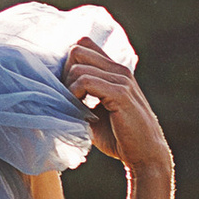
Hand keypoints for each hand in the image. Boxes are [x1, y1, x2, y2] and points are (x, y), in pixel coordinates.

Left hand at [65, 38, 172, 181]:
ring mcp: (121, 79)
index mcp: (114, 70)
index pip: (84, 44)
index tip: (67, 87)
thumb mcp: (95, 111)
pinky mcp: (120, 93)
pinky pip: (86, 81)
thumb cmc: (118, 136)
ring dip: (69, 87)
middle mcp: (119, 70)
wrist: (144, 154)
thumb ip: (81, 96)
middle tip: (69, 97)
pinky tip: (80, 109)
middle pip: (77, 49)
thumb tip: (53, 90)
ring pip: (78, 66)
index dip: (68, 63)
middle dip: (65, 72)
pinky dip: (75, 94)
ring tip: (75, 106)